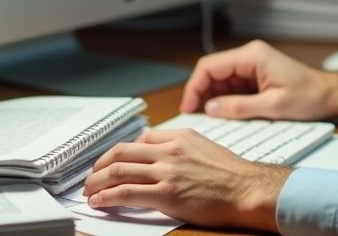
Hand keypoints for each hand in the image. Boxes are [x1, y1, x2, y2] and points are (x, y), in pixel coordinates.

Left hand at [83, 127, 291, 230]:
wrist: (248, 190)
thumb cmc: (233, 175)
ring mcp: (167, 171)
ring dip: (97, 181)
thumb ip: (182, 149)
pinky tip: (99, 202)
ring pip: (119, 170)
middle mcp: (170, 150)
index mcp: (180, 136)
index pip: (140, 139)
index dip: (120, 151)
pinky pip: (125, 193)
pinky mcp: (166, 194)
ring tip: (89, 190)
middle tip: (92, 176)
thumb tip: (163, 158)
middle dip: (101, 165)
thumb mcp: (206, 148)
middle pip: (122, 151)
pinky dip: (106, 197)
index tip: (113, 161)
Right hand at [179, 39, 334, 119]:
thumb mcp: (273, 107)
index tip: (188, 107)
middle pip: (212, 71)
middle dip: (200, 93)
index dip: (194, 87)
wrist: (330, 94)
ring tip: (208, 119)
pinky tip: (223, 114)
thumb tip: (210, 109)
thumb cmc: (309, 97)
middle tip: (194, 116)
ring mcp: (253, 64)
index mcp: (252, 56)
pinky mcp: (256, 75)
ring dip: (212, 97)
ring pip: (220, 79)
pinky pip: (232, 85)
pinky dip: (224, 99)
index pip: (210, 66)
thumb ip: (239, 107)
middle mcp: (250, 56)